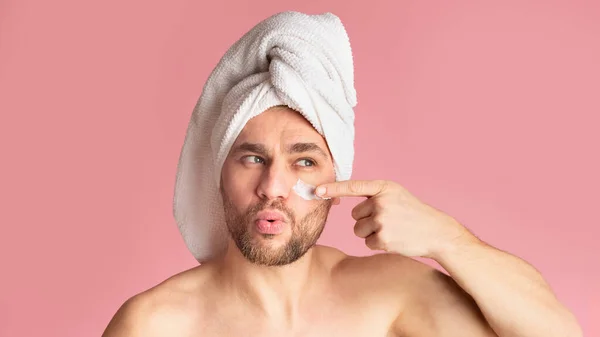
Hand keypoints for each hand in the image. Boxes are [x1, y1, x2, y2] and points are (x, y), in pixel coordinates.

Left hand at [316, 180, 476, 258]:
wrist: (436, 232)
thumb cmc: (413, 213)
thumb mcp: (396, 195)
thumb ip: (373, 195)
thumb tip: (342, 201)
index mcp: (384, 188)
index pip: (353, 186)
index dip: (333, 188)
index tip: (316, 190)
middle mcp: (381, 202)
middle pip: (354, 214)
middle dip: (366, 219)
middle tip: (388, 220)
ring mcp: (382, 220)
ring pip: (358, 229)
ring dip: (370, 232)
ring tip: (392, 229)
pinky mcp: (383, 238)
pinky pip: (367, 242)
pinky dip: (378, 243)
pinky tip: (394, 239)